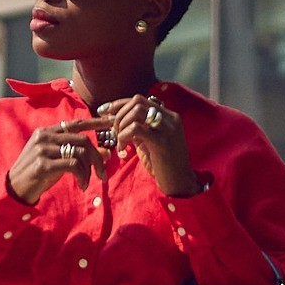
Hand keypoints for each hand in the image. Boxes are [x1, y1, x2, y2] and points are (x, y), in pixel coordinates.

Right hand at [7, 120, 108, 204]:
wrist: (14, 189)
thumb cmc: (37, 176)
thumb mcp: (59, 162)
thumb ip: (78, 155)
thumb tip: (105, 153)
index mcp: (48, 132)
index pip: (77, 123)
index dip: (96, 122)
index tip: (112, 123)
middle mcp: (45, 136)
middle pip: (83, 140)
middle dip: (97, 158)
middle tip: (102, 174)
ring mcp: (43, 149)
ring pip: (80, 153)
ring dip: (89, 171)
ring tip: (87, 183)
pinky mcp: (44, 164)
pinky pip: (73, 165)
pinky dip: (82, 176)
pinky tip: (82, 186)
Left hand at [82, 94, 200, 197]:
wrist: (179, 184)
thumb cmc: (163, 166)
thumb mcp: (149, 143)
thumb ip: (138, 131)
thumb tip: (119, 122)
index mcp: (168, 116)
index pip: (140, 100)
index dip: (119, 104)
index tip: (104, 112)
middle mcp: (169, 118)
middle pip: (137, 101)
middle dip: (119, 114)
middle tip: (113, 132)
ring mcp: (167, 128)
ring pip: (136, 111)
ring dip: (121, 125)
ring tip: (119, 141)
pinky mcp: (161, 141)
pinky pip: (135, 129)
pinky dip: (123, 137)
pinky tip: (122, 151)